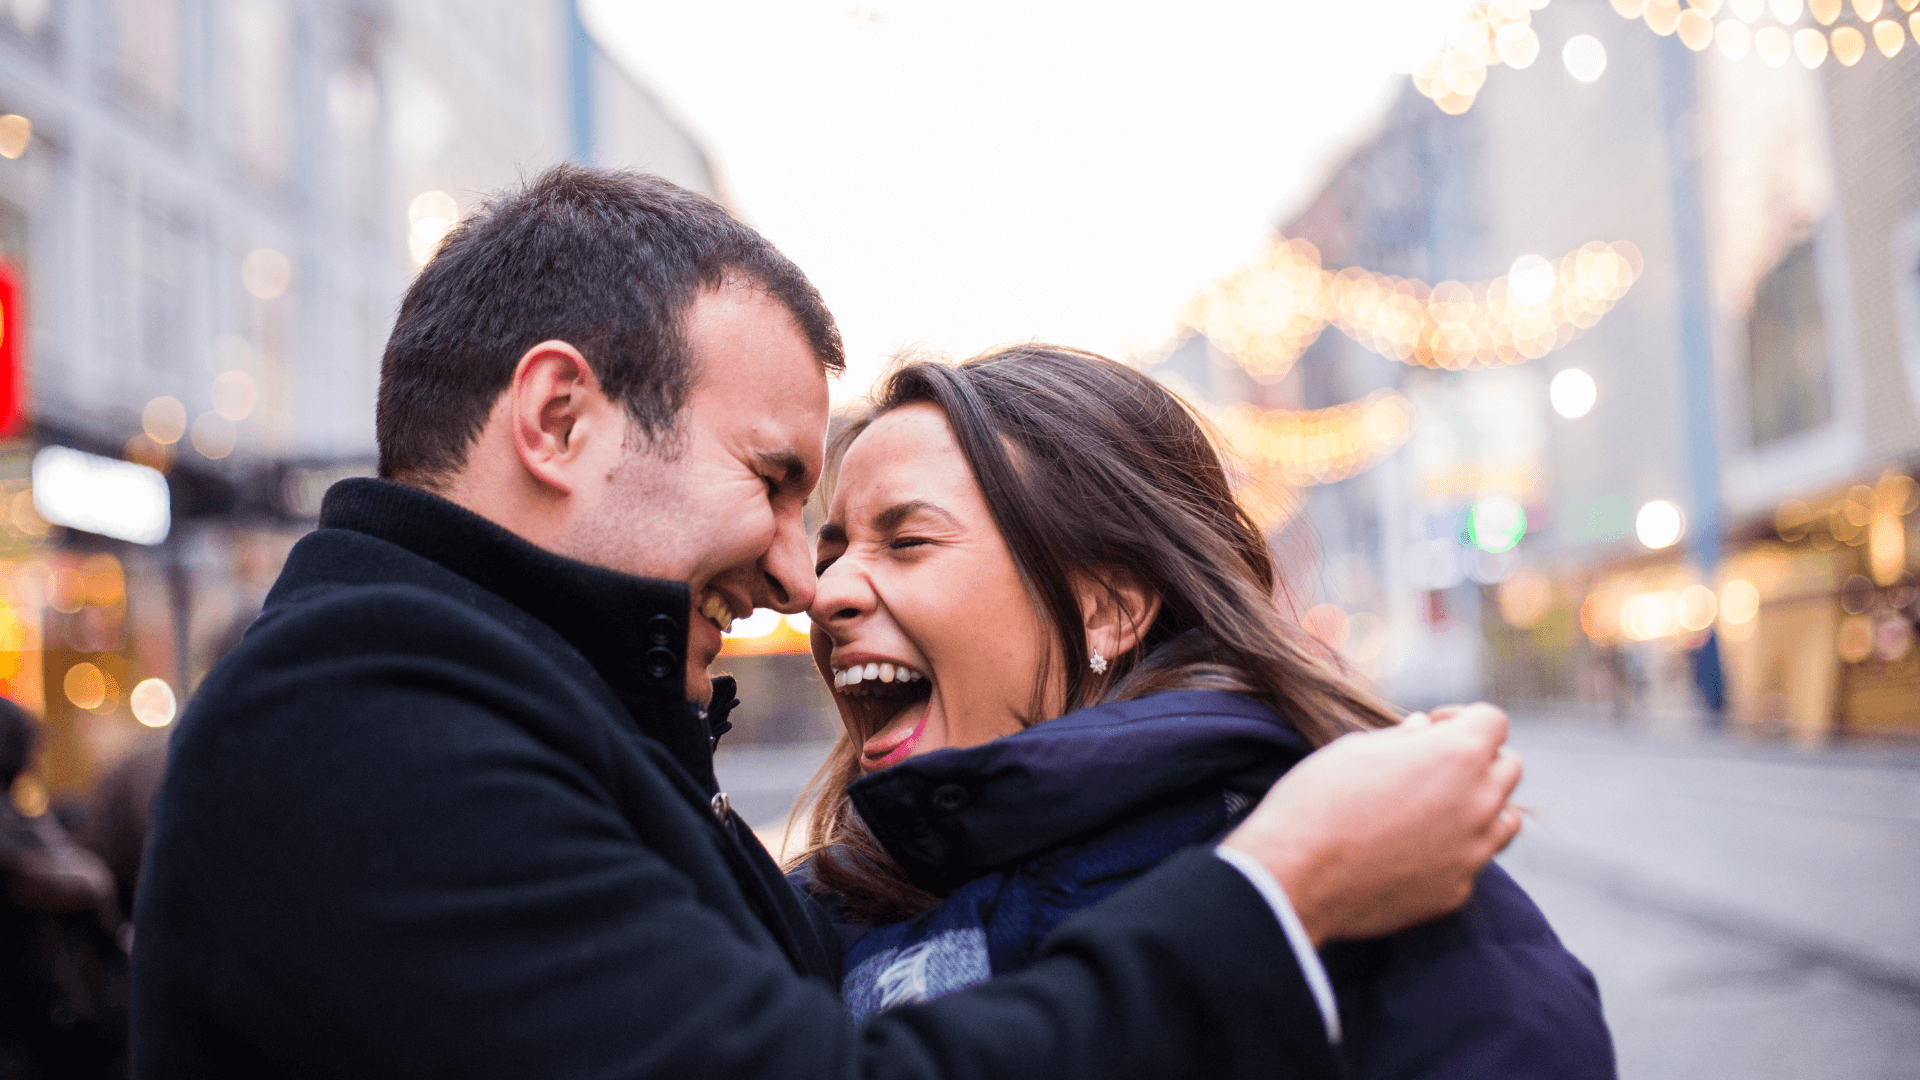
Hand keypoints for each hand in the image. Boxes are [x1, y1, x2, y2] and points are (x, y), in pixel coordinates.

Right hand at [1219, 703, 1521, 945]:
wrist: (1294, 876)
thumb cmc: (1317, 800)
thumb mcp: (1356, 749)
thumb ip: (1404, 738)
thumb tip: (1424, 729)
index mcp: (1457, 754)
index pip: (1494, 721)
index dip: (1461, 718)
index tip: (1431, 728)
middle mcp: (1478, 801)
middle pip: (1509, 768)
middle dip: (1477, 760)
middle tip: (1432, 767)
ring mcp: (1473, 852)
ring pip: (1505, 819)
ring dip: (1480, 807)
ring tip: (1434, 809)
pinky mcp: (1457, 891)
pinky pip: (1472, 862)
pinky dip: (1453, 852)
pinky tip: (1410, 851)